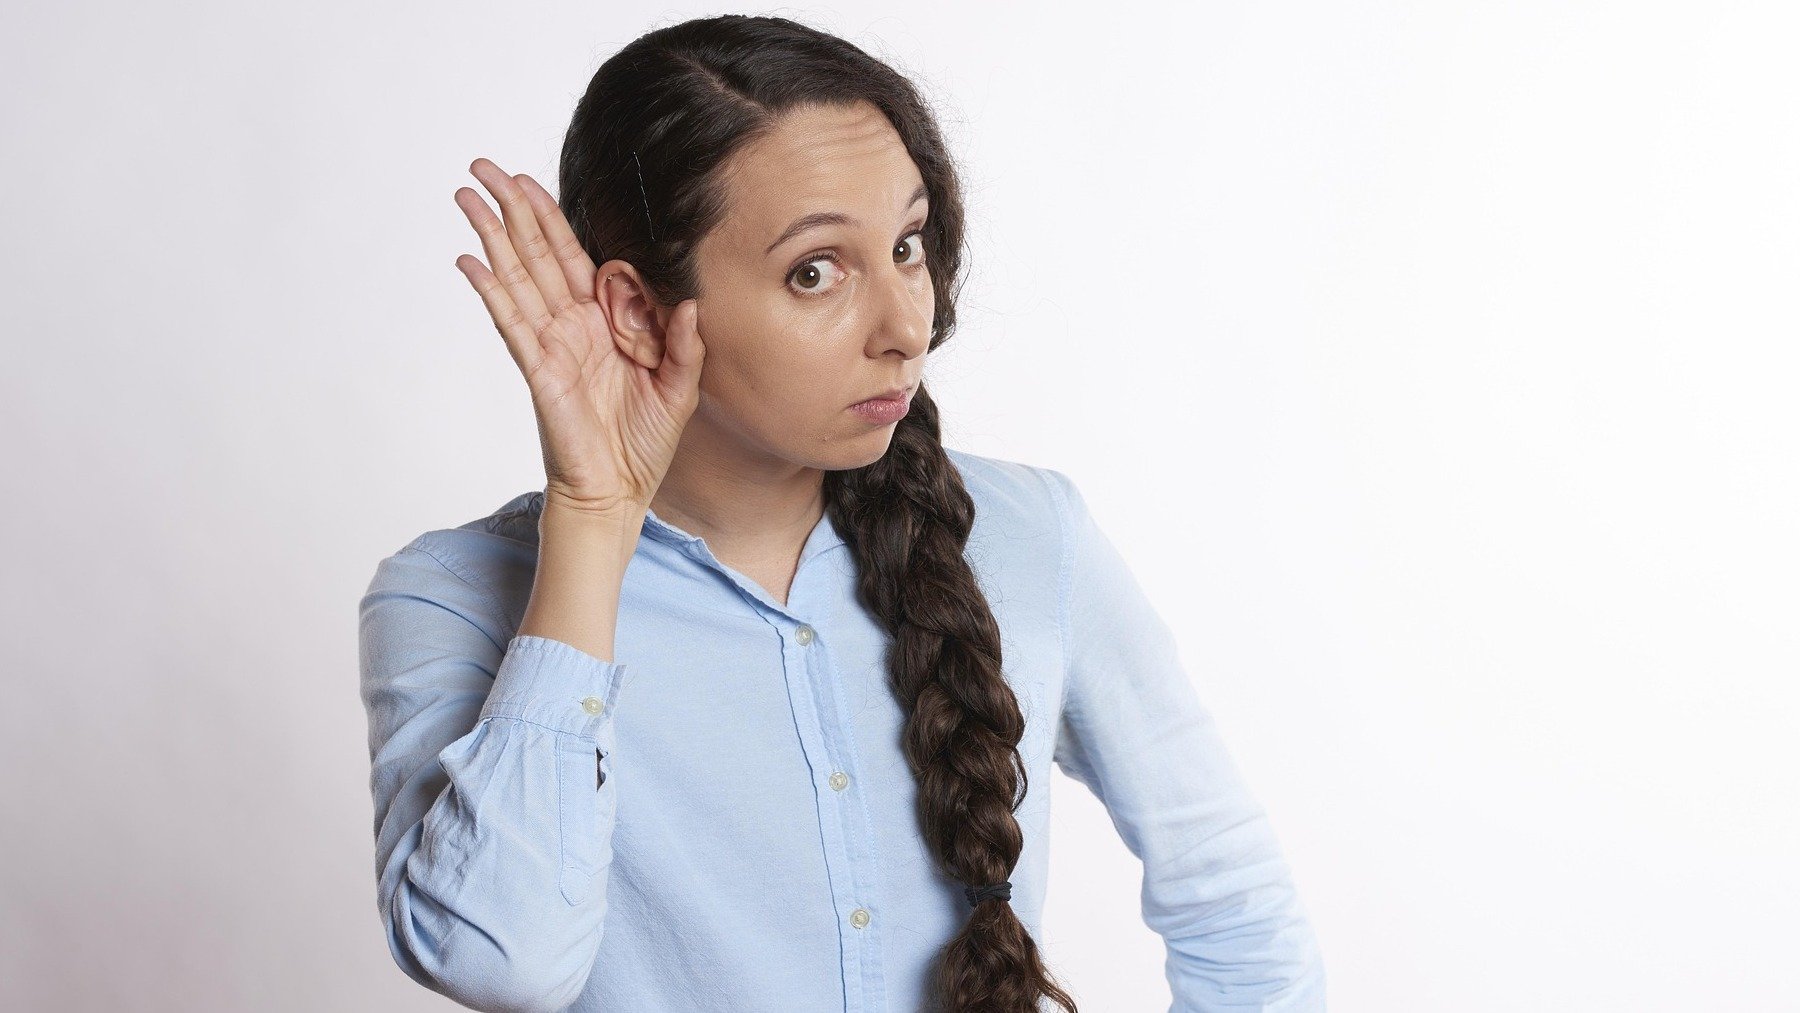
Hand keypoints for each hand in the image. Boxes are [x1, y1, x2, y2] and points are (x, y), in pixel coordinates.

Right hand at [452, 157, 704, 514]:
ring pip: (517, 278)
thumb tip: (693, 303)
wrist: (619, 492)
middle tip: (483, 166)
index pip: (573, 258)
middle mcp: (571, 326)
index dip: (551, 218)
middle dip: (511, 209)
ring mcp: (551, 345)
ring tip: (466, 195)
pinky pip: (513, 323)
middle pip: (536, 254)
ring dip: (491, 236)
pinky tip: (472, 260)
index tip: (528, 182)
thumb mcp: (680, 388)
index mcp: (603, 323)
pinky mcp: (540, 370)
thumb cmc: (644, 443)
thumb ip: (686, 345)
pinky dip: (492, 291)